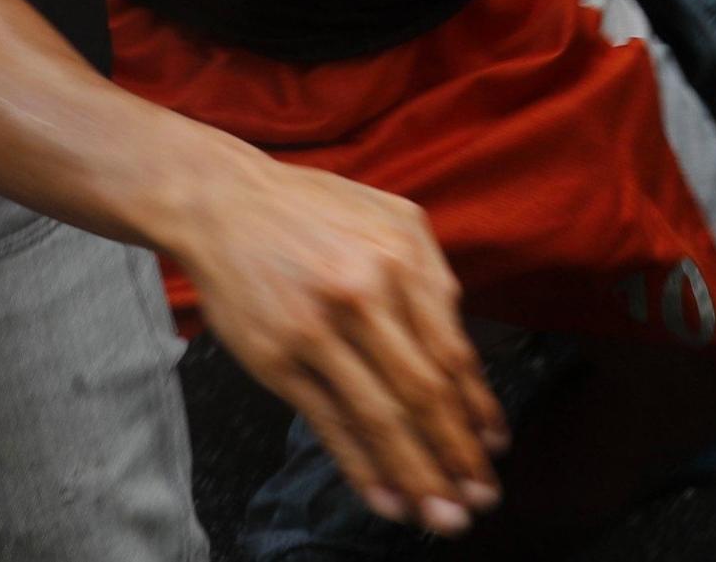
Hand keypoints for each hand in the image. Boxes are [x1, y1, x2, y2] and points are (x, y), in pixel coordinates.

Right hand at [168, 156, 504, 536]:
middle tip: (481, 499)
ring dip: (419, 475)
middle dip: (459, 456)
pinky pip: (330, 424)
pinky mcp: (277, 358)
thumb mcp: (387, 214)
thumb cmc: (309, 209)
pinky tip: (387, 498)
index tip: (494, 448)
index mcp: (400, 256)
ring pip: (382, 417)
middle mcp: (364, 293)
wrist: (221, 201)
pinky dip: (362, 469)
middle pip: (425, 392)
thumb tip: (461, 353)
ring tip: (443, 514)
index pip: (452, 351)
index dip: (477, 409)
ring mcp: (317, 329)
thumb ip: (430, 275)